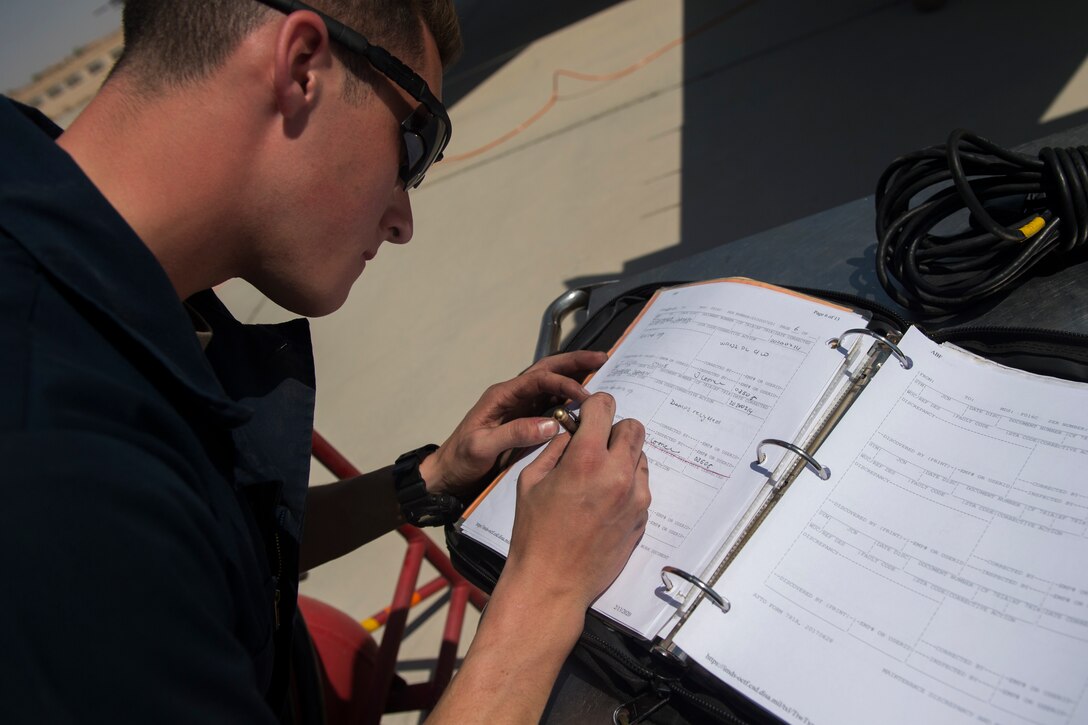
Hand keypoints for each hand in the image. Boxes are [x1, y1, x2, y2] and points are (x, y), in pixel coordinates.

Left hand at [420, 350, 607, 499]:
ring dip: (573, 376)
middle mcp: (512, 396)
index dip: (564, 384)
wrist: (447, 475)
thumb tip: (551, 423)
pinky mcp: (523, 420)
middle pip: (546, 370)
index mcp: (501, 395)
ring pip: (550, 384)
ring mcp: (518, 407)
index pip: (538, 379)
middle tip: (602, 358)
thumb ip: (514, 434)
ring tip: (601, 372)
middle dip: (574, 363)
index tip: (586, 397)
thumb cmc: (460, 460)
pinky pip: (549, 403)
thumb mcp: (482, 447)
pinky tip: (585, 403)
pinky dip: (568, 398)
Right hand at [503, 392, 650, 609]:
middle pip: (633, 427)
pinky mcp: (642, 517)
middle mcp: (617, 474)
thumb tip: (570, 431)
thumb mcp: (531, 481)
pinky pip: (642, 485)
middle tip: (595, 444)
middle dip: (614, 429)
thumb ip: (555, 449)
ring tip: (598, 477)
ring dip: (623, 456)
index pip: (605, 407)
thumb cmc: (534, 533)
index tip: (587, 414)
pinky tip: (604, 501)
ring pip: (640, 456)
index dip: (594, 405)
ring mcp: (635, 497)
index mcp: (585, 460)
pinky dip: (627, 483)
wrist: (553, 582)